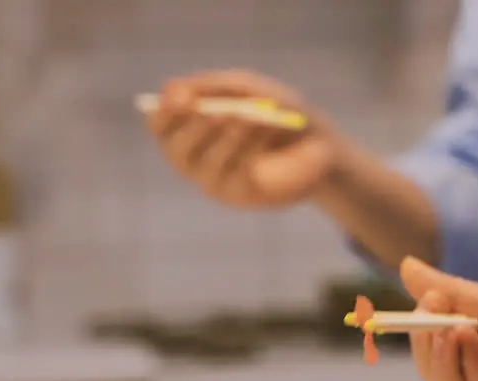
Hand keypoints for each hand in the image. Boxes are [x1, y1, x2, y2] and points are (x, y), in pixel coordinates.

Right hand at [147, 70, 340, 206]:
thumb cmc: (274, 110)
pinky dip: (251, 148)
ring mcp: (214, 180)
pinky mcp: (239, 196)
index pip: (159, 124)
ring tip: (253, 117)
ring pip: (207, 163)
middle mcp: (194, 158)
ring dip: (230, 137)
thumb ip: (210, 87)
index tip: (182, 98)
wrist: (317, 141)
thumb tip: (171, 89)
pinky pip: (235, 175)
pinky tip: (268, 128)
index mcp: (187, 127)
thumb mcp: (244, 88)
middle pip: (176, 149)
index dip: (165, 112)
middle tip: (215, 114)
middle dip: (195, 129)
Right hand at [399, 257, 477, 380]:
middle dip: (429, 344)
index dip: (423, 325)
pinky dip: (474, 377)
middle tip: (434, 313)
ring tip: (453, 328)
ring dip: (447, 361)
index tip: (429, 296)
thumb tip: (405, 266)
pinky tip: (473, 345)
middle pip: (434, 374)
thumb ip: (461, 294)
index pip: (432, 347)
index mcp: (474, 360)